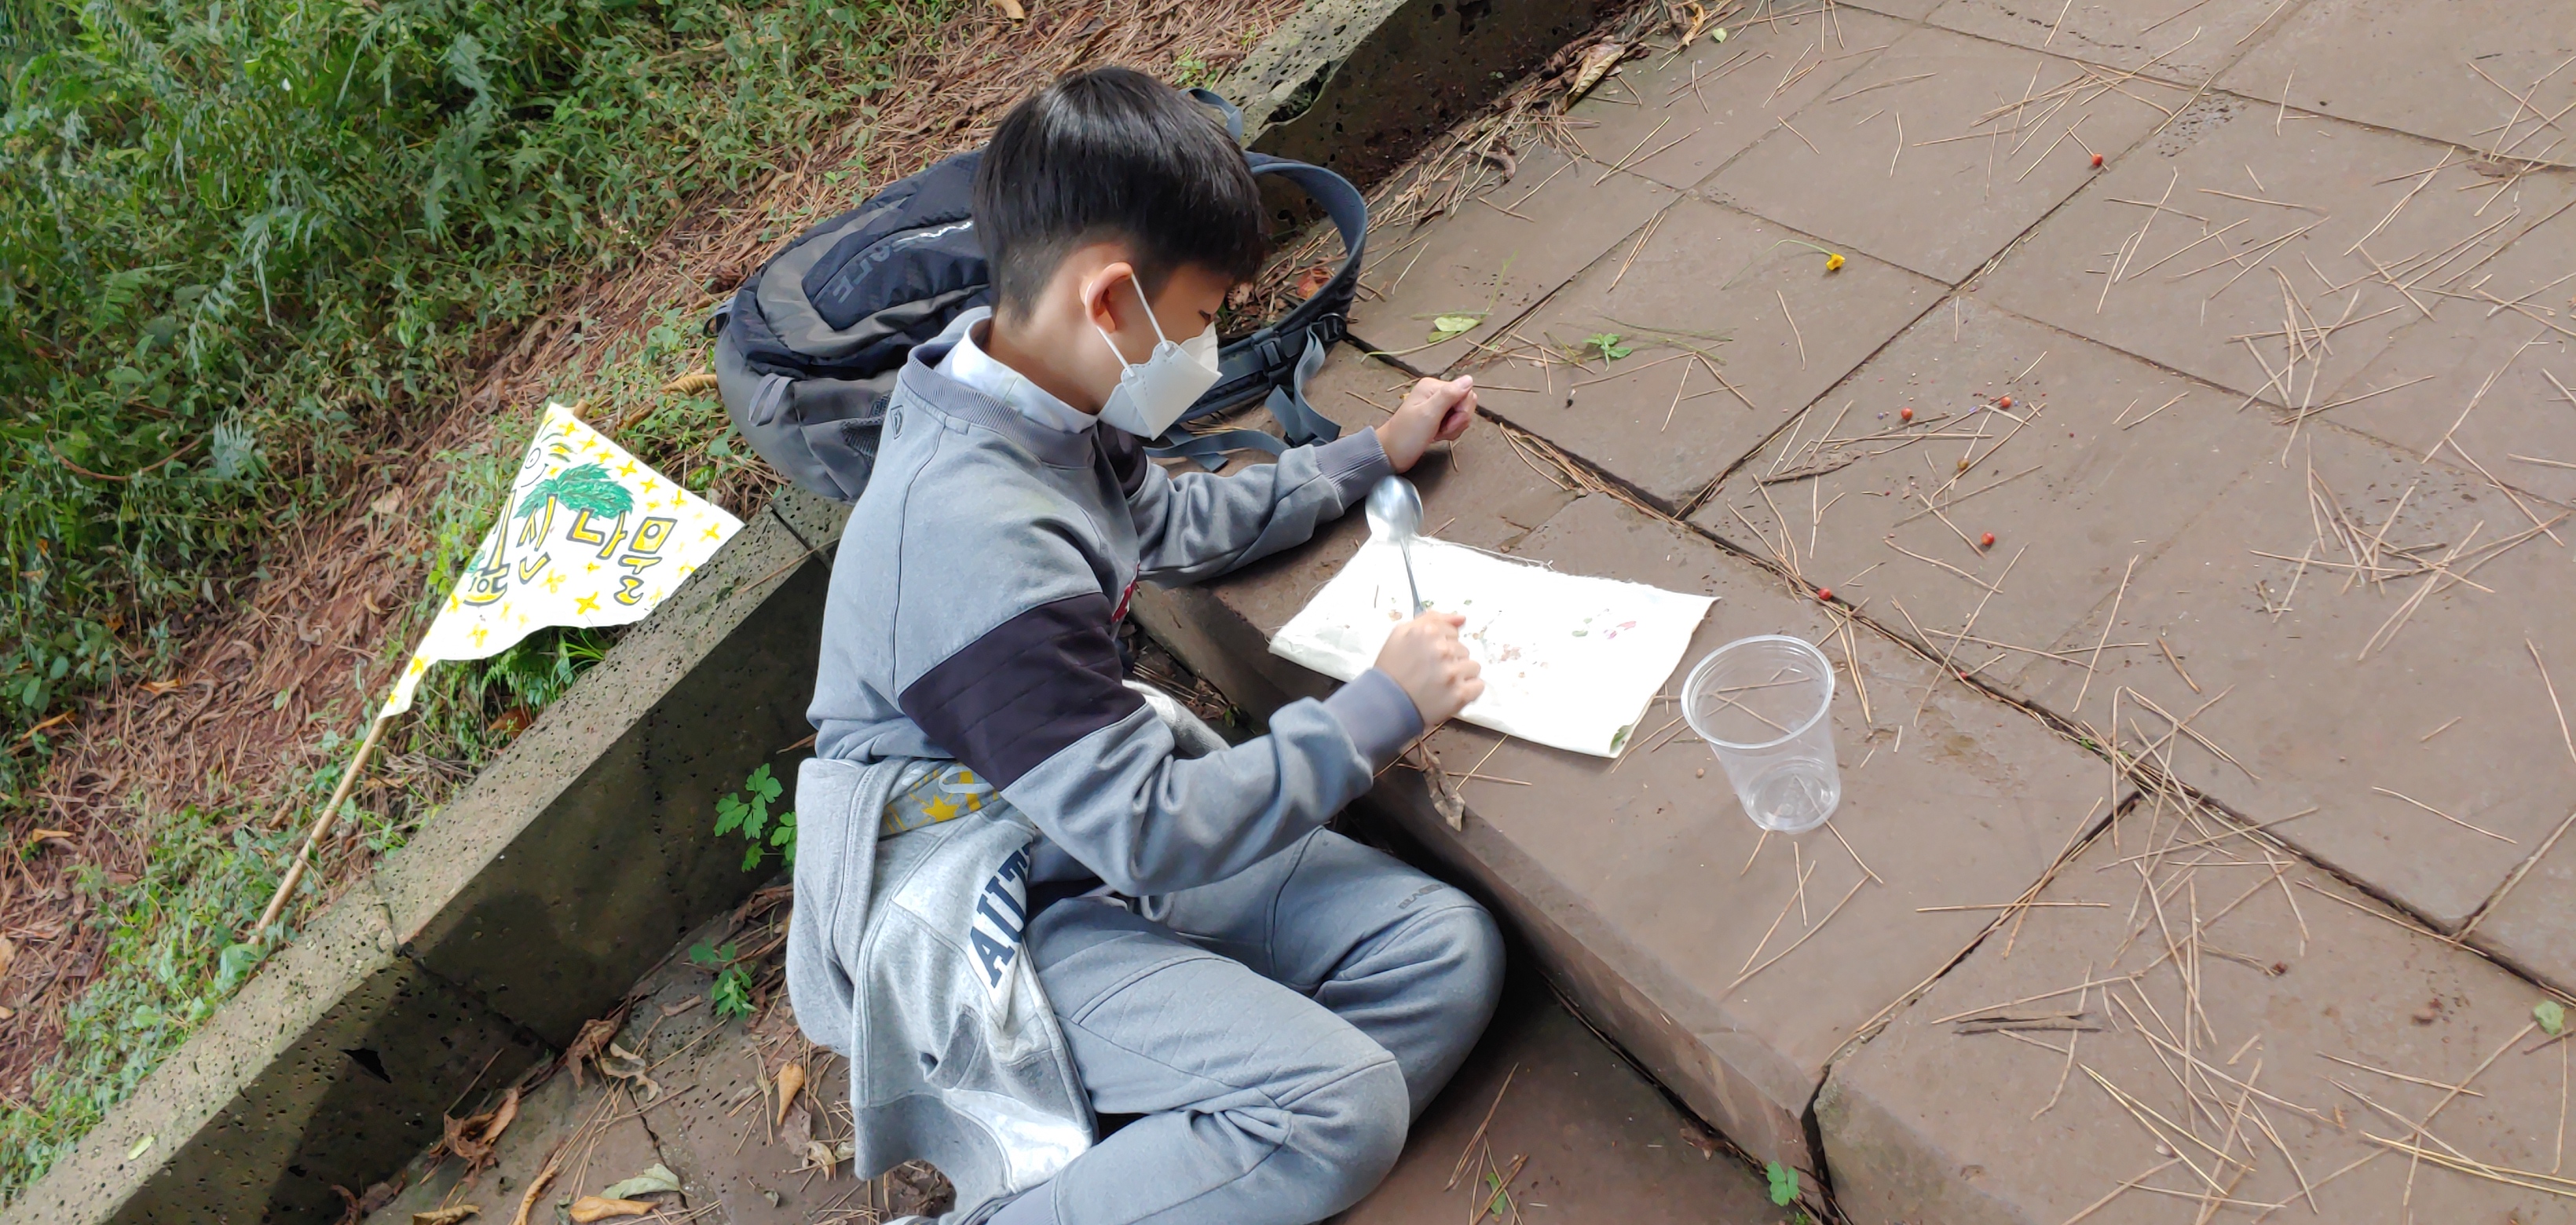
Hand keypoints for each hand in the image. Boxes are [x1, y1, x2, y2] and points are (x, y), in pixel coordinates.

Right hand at [1373, 611, 1484, 725]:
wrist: (1385, 705)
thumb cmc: (1392, 668)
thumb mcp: (1401, 633)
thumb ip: (1431, 619)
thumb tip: (1462, 618)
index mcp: (1427, 632)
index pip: (1452, 632)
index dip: (1441, 644)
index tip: (1428, 657)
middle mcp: (1442, 650)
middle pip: (1463, 650)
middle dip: (1451, 659)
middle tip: (1432, 672)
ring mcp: (1452, 673)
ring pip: (1473, 667)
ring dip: (1461, 675)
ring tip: (1442, 684)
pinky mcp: (1459, 694)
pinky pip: (1478, 686)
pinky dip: (1468, 691)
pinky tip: (1452, 693)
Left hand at [1374, 376, 1475, 472]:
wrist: (1391, 454)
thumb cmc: (1406, 435)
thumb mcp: (1428, 414)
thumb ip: (1449, 396)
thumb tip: (1469, 379)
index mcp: (1433, 386)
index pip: (1466, 393)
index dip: (1462, 411)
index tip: (1447, 423)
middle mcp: (1436, 392)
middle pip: (1466, 402)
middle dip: (1458, 420)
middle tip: (1442, 430)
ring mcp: (1437, 405)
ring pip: (1462, 413)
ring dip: (1454, 428)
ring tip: (1437, 433)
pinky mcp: (1438, 417)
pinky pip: (1456, 421)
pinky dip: (1450, 432)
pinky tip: (1438, 436)